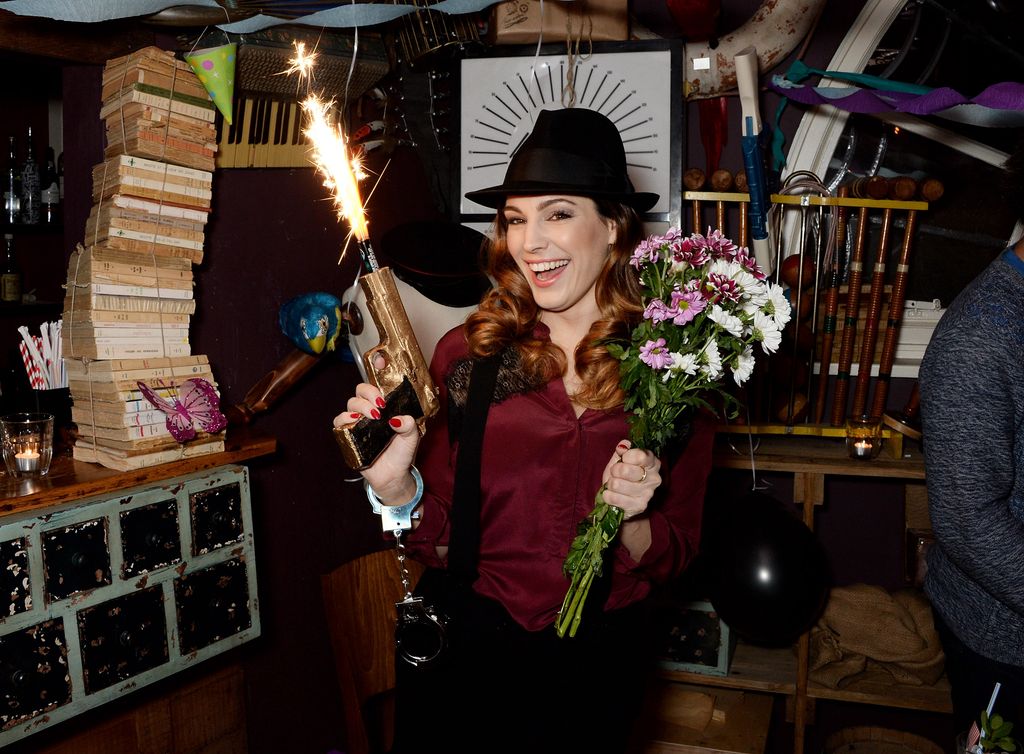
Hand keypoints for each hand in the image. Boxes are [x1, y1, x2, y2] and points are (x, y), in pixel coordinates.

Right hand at [333, 382, 421, 503]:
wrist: (393, 475)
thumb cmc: (402, 453)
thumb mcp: (411, 437)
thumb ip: (409, 425)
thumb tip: (396, 419)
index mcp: (383, 409)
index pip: (373, 389)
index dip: (375, 389)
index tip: (384, 400)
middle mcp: (368, 414)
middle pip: (359, 394)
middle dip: (368, 395)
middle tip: (379, 408)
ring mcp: (357, 424)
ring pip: (350, 406)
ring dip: (359, 407)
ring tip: (372, 417)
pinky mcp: (348, 436)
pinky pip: (339, 423)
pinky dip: (343, 419)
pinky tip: (354, 422)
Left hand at [601, 440, 660, 519]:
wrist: (620, 500)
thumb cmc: (621, 477)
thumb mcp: (620, 460)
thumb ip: (622, 451)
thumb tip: (623, 446)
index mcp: (653, 463)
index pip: (641, 456)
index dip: (627, 456)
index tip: (623, 458)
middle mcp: (654, 478)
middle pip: (626, 470)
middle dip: (614, 471)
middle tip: (615, 474)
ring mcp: (648, 494)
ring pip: (617, 484)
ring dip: (610, 484)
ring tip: (613, 486)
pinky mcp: (639, 507)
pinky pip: (614, 498)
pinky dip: (607, 496)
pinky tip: (611, 495)